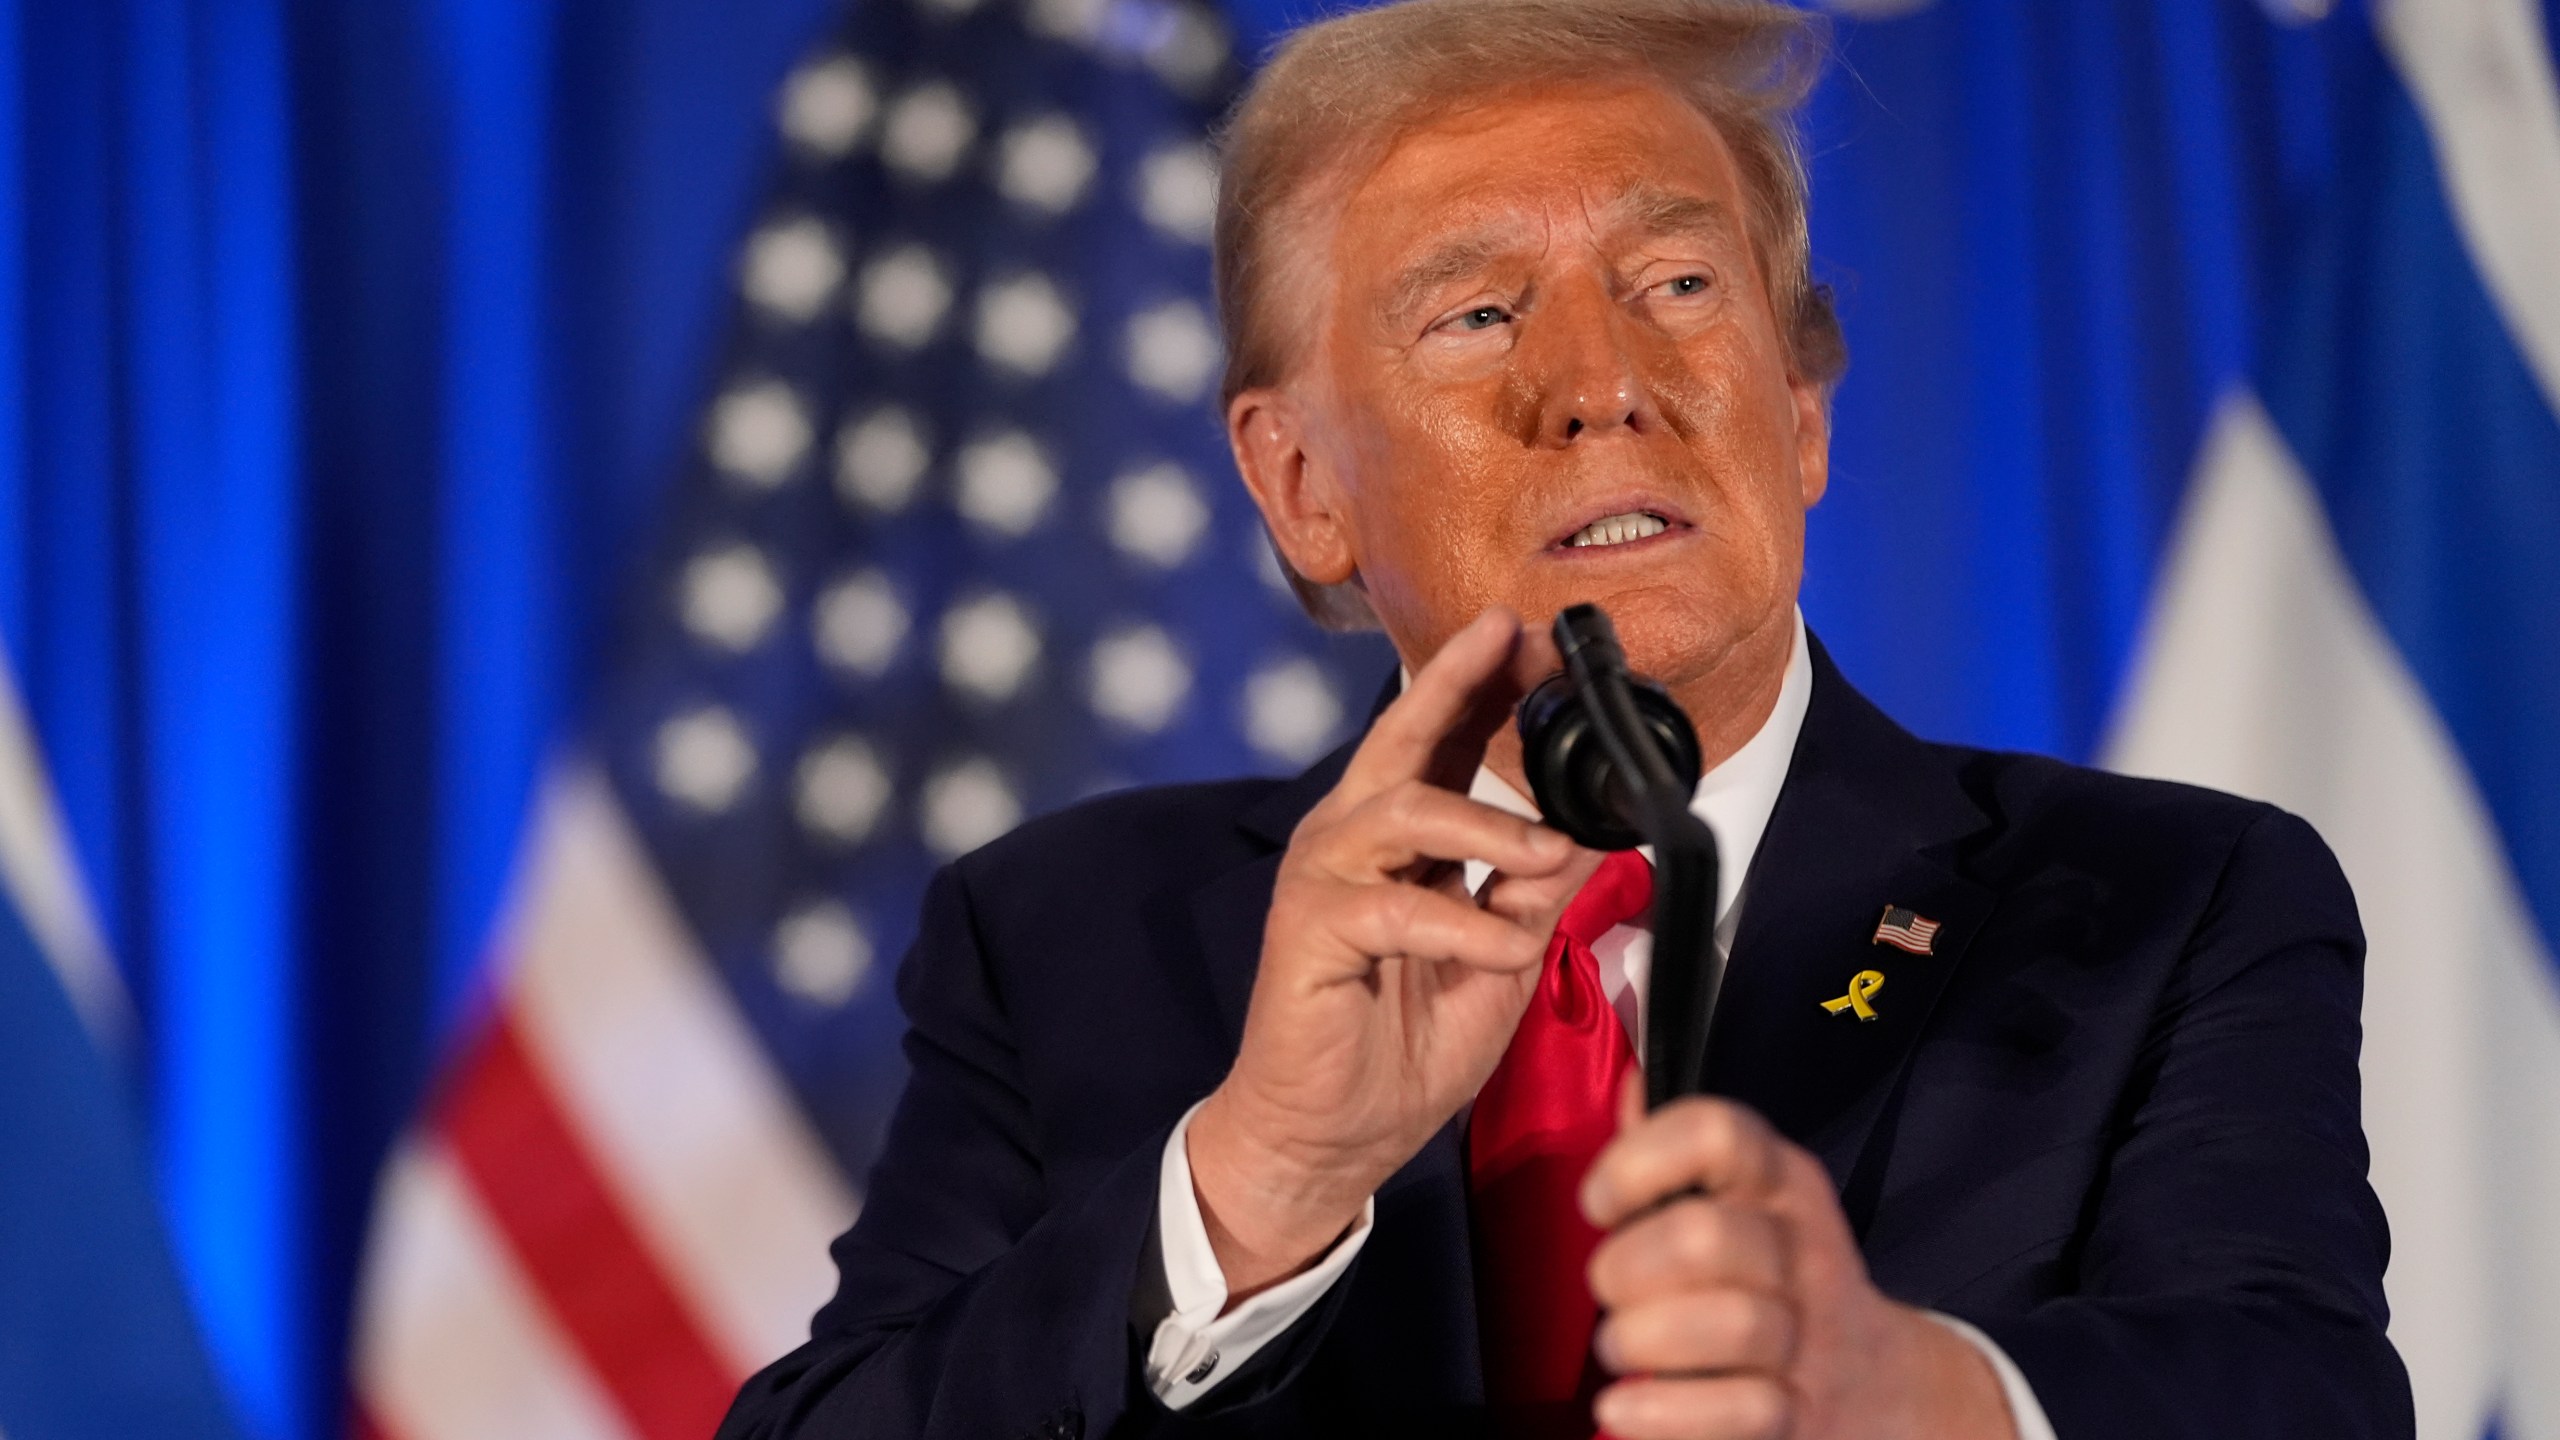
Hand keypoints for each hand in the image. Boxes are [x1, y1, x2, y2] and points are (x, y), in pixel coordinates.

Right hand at [1187, 608, 1599, 1301]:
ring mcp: (1324, 880)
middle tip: (1509, 638)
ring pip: (1403, 810)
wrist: (1330, 1136)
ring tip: (1546, 852)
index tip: (1528, 636)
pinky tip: (1502, 947)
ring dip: (1487, 825)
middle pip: (1401, 738)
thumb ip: (1533, 889)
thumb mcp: (1498, 958)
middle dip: (1458, 683)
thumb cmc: (1401, 1045)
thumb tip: (1591, 828)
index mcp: (1395, 840)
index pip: (1438, 741)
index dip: (1480, 685)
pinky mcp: (1310, 933)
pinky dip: (1461, 924)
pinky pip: (1394, 906)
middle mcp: (1350, 841)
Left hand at [1581, 1080, 2016, 1439]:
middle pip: (1706, 1237)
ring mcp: (1809, 1337)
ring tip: (1618, 1347)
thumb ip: (1674, 1151)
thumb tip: (1632, 1085)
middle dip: (1627, 1266)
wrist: (1875, 1382)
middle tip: (1609, 1289)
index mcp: (1778, 1180)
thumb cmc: (1766, 1276)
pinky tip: (1620, 1409)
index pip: (1718, 1131)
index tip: (1599, 1203)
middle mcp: (1801, 1249)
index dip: (1638, 1161)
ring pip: (1734, 1325)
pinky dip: (1664, 1415)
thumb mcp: (1736, 1199)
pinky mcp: (1801, 1416)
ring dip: (1644, 1340)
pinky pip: (1742, 1412)